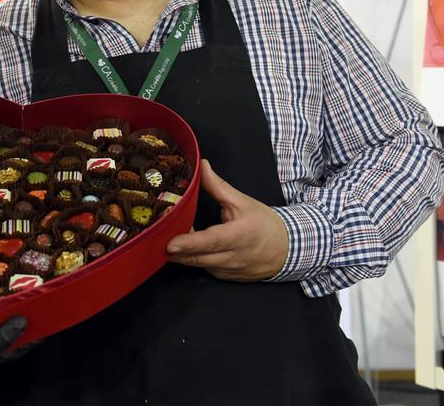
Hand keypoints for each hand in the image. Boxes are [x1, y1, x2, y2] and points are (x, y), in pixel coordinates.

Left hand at [166, 159, 288, 280]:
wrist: (288, 251)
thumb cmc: (265, 225)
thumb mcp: (242, 202)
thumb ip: (218, 186)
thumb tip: (201, 165)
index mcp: (238, 236)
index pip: (210, 242)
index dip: (189, 243)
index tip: (170, 243)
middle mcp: (231, 258)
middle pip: (195, 257)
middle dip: (173, 248)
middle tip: (155, 235)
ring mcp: (226, 271)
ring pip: (196, 264)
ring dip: (180, 252)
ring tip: (166, 235)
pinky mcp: (223, 277)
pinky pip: (202, 267)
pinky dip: (190, 257)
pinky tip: (183, 245)